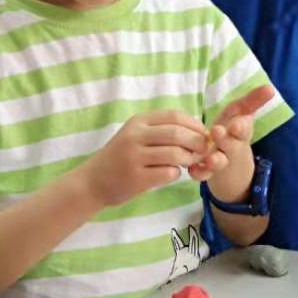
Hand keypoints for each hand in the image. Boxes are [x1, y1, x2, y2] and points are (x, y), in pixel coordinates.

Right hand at [78, 111, 209, 207]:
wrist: (92, 181)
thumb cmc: (121, 158)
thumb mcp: (136, 135)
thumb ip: (161, 130)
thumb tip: (198, 132)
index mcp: (138, 121)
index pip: (175, 116)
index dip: (195, 125)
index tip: (204, 135)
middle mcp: (135, 136)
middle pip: (178, 133)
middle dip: (197, 143)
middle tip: (203, 152)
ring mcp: (134, 157)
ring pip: (175, 153)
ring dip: (189, 159)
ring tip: (189, 164)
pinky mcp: (136, 177)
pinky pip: (168, 173)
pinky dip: (177, 173)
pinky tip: (172, 174)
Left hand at [189, 85, 274, 181]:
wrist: (233, 167)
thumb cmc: (235, 132)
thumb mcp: (243, 114)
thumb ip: (254, 100)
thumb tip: (270, 88)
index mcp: (241, 132)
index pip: (244, 129)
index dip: (241, 127)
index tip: (237, 124)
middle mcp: (232, 147)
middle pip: (231, 145)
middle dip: (225, 139)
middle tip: (216, 131)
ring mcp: (220, 161)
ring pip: (218, 162)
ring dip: (214, 160)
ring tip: (209, 160)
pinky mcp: (207, 172)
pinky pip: (202, 174)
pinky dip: (198, 173)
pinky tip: (192, 170)